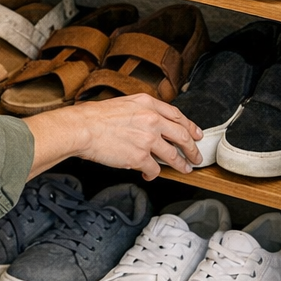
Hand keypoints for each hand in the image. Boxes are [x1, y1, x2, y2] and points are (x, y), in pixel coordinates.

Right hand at [27, 93, 202, 179]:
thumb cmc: (96, 117)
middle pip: (182, 136)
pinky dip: (153, 175)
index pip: (177, 116)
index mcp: (148, 104)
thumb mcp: (124, 103)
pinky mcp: (140, 157)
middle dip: (192, 148)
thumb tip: (154, 124)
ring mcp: (148, 139)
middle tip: (197, 156)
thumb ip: (143, 111)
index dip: (189, 126)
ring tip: (184, 169)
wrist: (83, 128)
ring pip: (173, 155)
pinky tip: (149, 176)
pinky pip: (154, 170)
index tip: (195, 133)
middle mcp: (152, 120)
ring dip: (181, 164)